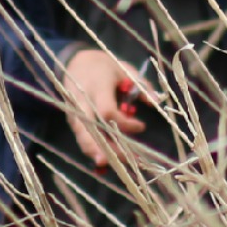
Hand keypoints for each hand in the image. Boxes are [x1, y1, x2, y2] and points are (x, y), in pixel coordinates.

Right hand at [60, 45, 147, 169]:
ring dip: (96, 151)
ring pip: (82, 135)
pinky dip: (91, 148)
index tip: (141, 127)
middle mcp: (81, 99)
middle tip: (123, 160)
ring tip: (112, 166)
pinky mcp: (71, 117)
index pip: (107, 111)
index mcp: (97, 85)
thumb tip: (156, 102)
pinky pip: (80, 136)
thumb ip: (141, 85)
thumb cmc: (106, 66)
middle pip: (89, 128)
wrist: (77, 61)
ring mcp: (73, 110)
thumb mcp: (125, 69)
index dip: (124, 123)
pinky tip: (104, 159)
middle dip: (103, 146)